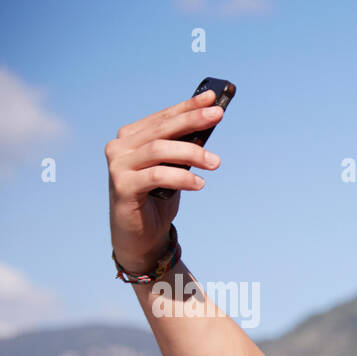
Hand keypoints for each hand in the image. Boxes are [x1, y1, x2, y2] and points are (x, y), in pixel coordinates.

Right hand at [105, 88, 224, 271]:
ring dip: (192, 152)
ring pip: (159, 149)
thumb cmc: (158, 199)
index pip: (163, 117)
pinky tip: (200, 183)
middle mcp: (120, 146)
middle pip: (162, 129)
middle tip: (218, 115)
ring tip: (216, 162)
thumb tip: (208, 125)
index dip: (187, 106)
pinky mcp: (121, 186)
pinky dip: (181, 177)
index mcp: (131, 137)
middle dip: (192, 120)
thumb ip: (183, 149)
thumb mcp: (174, 169)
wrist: (140, 236)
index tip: (212, 98)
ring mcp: (118, 165)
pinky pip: (157, 175)